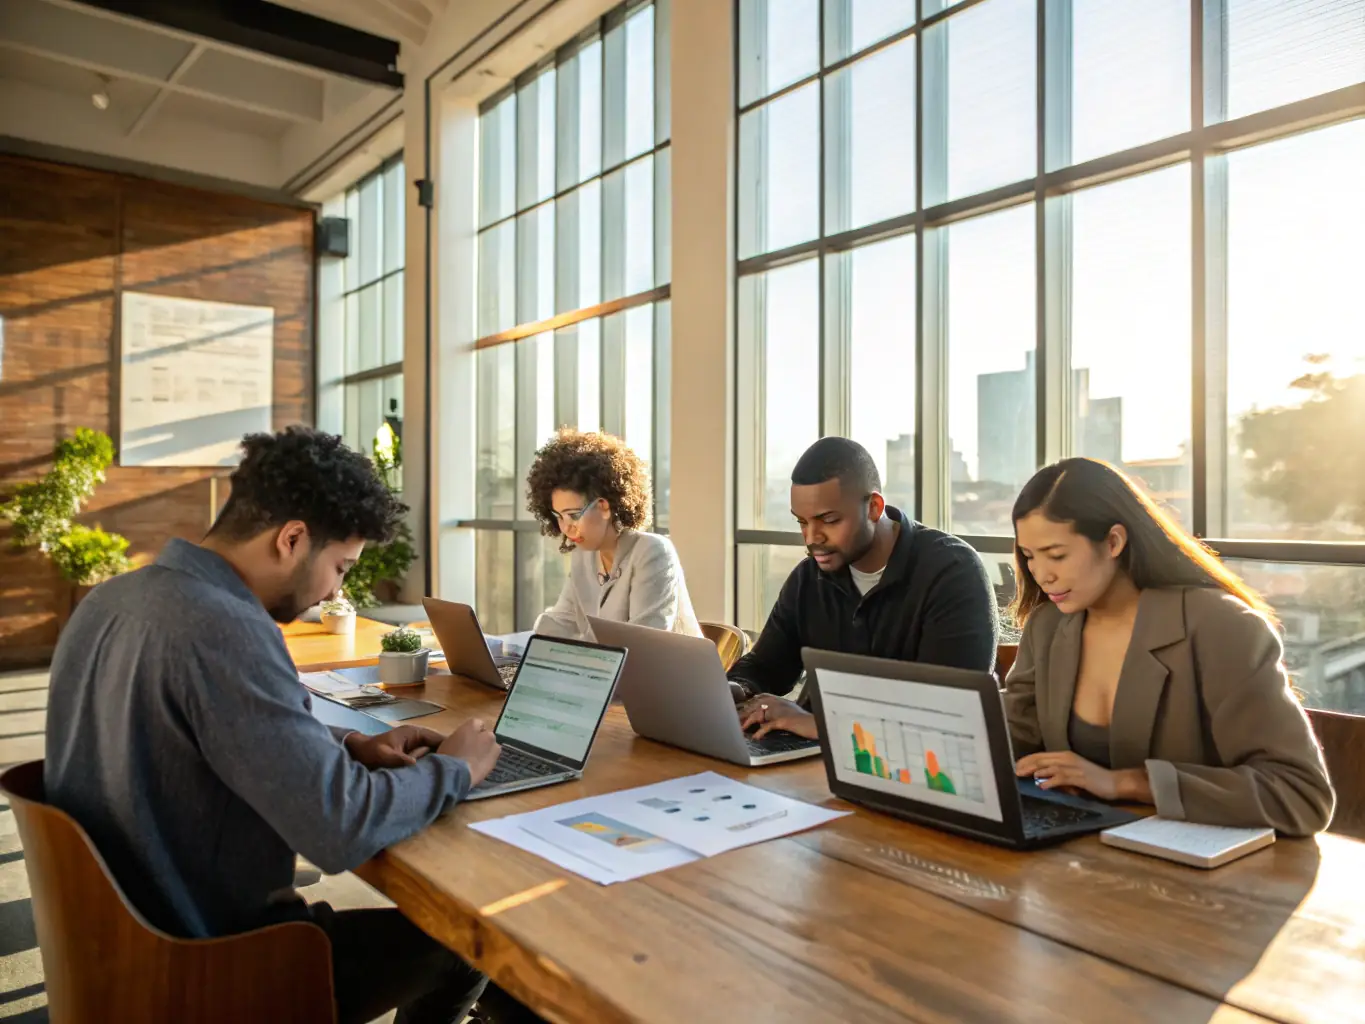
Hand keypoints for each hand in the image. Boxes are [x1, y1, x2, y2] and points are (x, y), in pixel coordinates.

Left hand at [345, 726, 444, 768]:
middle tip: (453, 772)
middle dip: (444, 757)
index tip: (458, 761)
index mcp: (414, 733)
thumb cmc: (371, 752)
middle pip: (438, 747)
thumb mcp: (383, 755)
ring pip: (432, 754)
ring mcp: (414, 746)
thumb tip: (415, 763)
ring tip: (446, 776)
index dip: (449, 748)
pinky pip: (424, 759)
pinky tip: (433, 777)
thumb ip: (399, 759)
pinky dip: (428, 767)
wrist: (357, 753)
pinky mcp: (410, 755)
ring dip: (436, 763)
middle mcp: (417, 737)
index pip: (438, 739)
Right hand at [437, 718, 501, 786]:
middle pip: (486, 735)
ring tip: (476, 760)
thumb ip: (460, 737)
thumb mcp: (449, 741)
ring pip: (492, 746)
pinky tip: (479, 767)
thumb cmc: (447, 755)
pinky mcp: (495, 760)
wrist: (455, 774)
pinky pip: (492, 758)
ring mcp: (493, 746)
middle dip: (481, 741)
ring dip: (487, 750)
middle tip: (471, 750)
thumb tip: (463, 741)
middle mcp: (486, 733)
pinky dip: (487, 761)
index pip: (477, 724)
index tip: (466, 740)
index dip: (472, 733)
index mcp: (473, 724)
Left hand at [738, 694, 818, 740]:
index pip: (760, 698)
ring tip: (740, 730)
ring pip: (759, 714)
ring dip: (748, 722)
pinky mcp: (784, 720)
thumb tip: (765, 719)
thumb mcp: (791, 713)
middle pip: (756, 706)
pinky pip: (768, 725)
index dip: (749, 704)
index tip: (741, 711)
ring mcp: (781, 711)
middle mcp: (779, 702)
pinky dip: (760, 731)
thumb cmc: (806, 722)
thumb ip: (779, 712)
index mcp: (780, 700)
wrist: (818, 724)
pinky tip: (755, 737)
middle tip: (735, 722)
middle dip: (745, 714)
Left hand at [1015, 751, 1150, 802]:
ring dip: (1036, 771)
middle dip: (1027, 764)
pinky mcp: (1081, 777)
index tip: (1016, 765)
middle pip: (1043, 759)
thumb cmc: (1094, 780)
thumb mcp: (1073, 776)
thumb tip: (1041, 780)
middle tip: (1015, 771)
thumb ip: (1059, 775)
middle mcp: (1069, 759)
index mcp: (1066, 756)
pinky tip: (1041, 785)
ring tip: (1024, 776)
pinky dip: (1050, 780)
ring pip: (1050, 766)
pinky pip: (1062, 777)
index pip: (1042, 755)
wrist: (1115, 782)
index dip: (1028, 760)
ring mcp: (1075, 767)